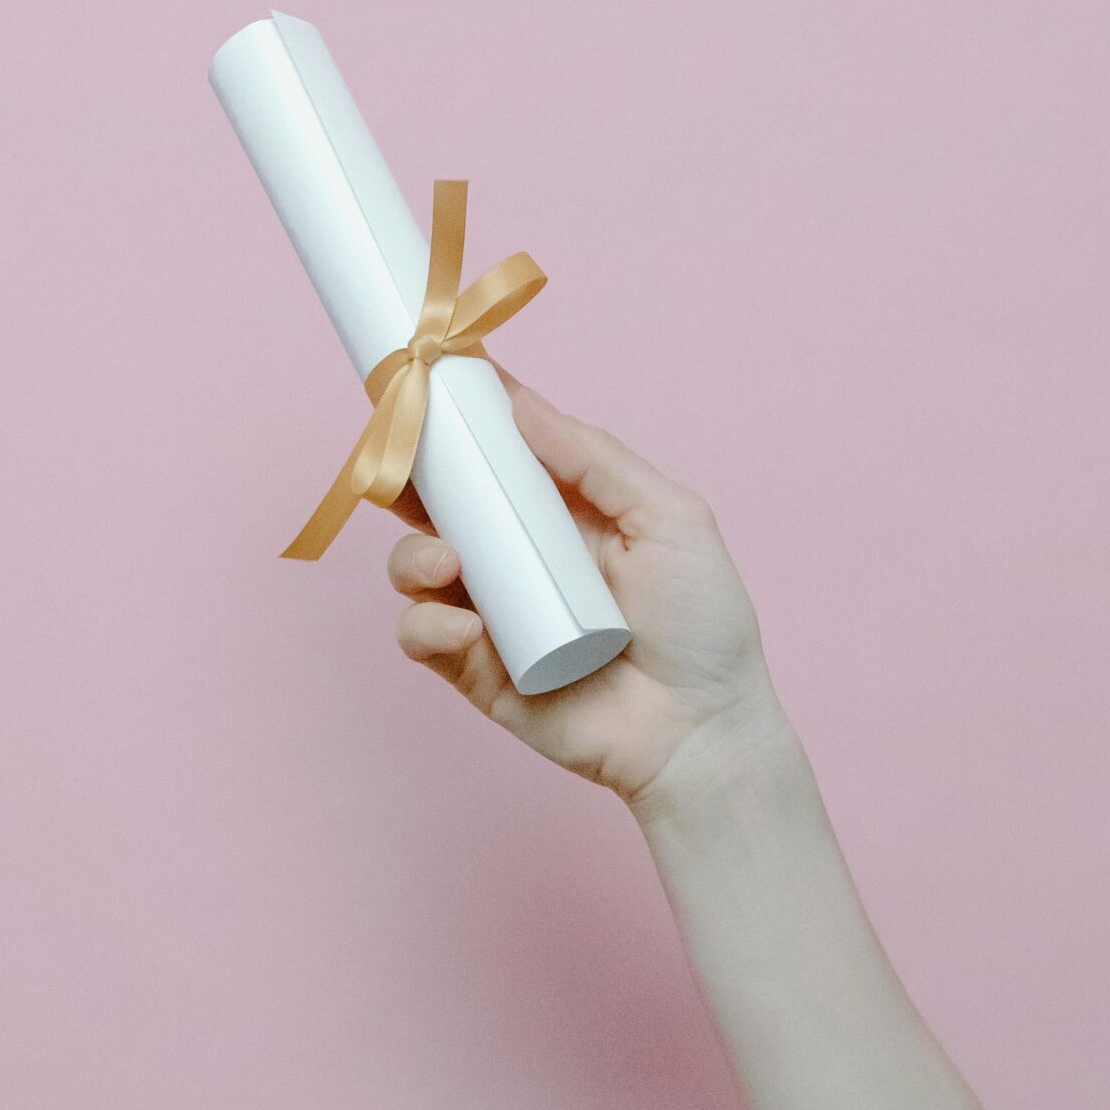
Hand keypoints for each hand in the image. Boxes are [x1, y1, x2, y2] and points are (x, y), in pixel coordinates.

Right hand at [387, 367, 794, 811]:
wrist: (701, 730)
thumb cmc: (702, 624)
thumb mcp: (669, 517)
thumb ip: (596, 457)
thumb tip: (519, 402)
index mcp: (565, 514)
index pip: (498, 456)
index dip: (460, 422)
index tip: (429, 379)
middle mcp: (522, 558)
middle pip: (441, 505)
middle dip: (412, 479)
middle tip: (407, 465)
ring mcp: (496, 615)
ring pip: (416, 567)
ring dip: (413, 555)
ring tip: (448, 562)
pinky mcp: (478, 672)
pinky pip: (422, 637)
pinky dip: (425, 623)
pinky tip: (464, 625)